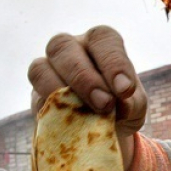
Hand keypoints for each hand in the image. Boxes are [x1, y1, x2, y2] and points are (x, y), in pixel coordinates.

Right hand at [28, 26, 147, 168]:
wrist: (102, 131)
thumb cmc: (122, 108)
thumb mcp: (135, 106)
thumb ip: (132, 103)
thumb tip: (121, 106)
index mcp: (99, 44)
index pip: (103, 39)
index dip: (113, 62)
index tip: (125, 90)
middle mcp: (71, 49)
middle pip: (63, 46)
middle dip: (84, 77)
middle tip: (104, 104)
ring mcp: (49, 69)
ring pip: (40, 67)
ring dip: (60, 90)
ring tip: (82, 114)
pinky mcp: (37, 95)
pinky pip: (35, 97)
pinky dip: (51, 109)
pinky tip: (67, 121)